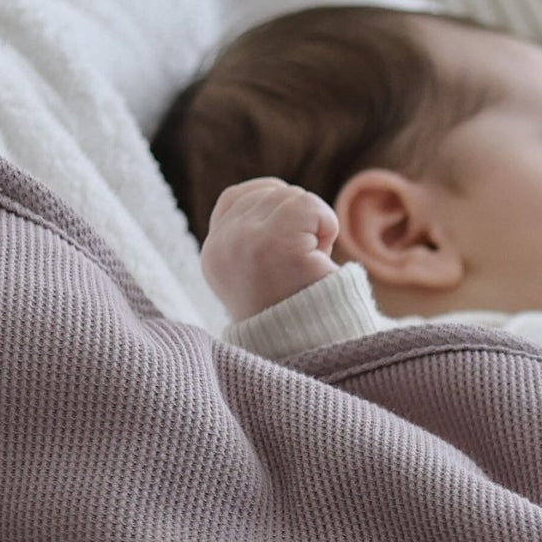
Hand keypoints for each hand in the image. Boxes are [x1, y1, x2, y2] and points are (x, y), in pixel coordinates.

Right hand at [199, 178, 340, 318]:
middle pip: (271, 194)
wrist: (307, 349)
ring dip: (315, 225)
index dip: (272, 204)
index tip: (293, 234)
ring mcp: (246, 243)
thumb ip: (255, 235)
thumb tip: (279, 192)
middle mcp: (221, 245)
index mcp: (214, 253)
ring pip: (293, 197)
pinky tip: (322, 256)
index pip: (236, 197)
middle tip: (304, 262)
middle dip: (298, 219)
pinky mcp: (276, 245)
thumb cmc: (295, 313)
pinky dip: (327, 224)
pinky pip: (310, 206)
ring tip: (310, 263)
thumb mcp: (258, 271)